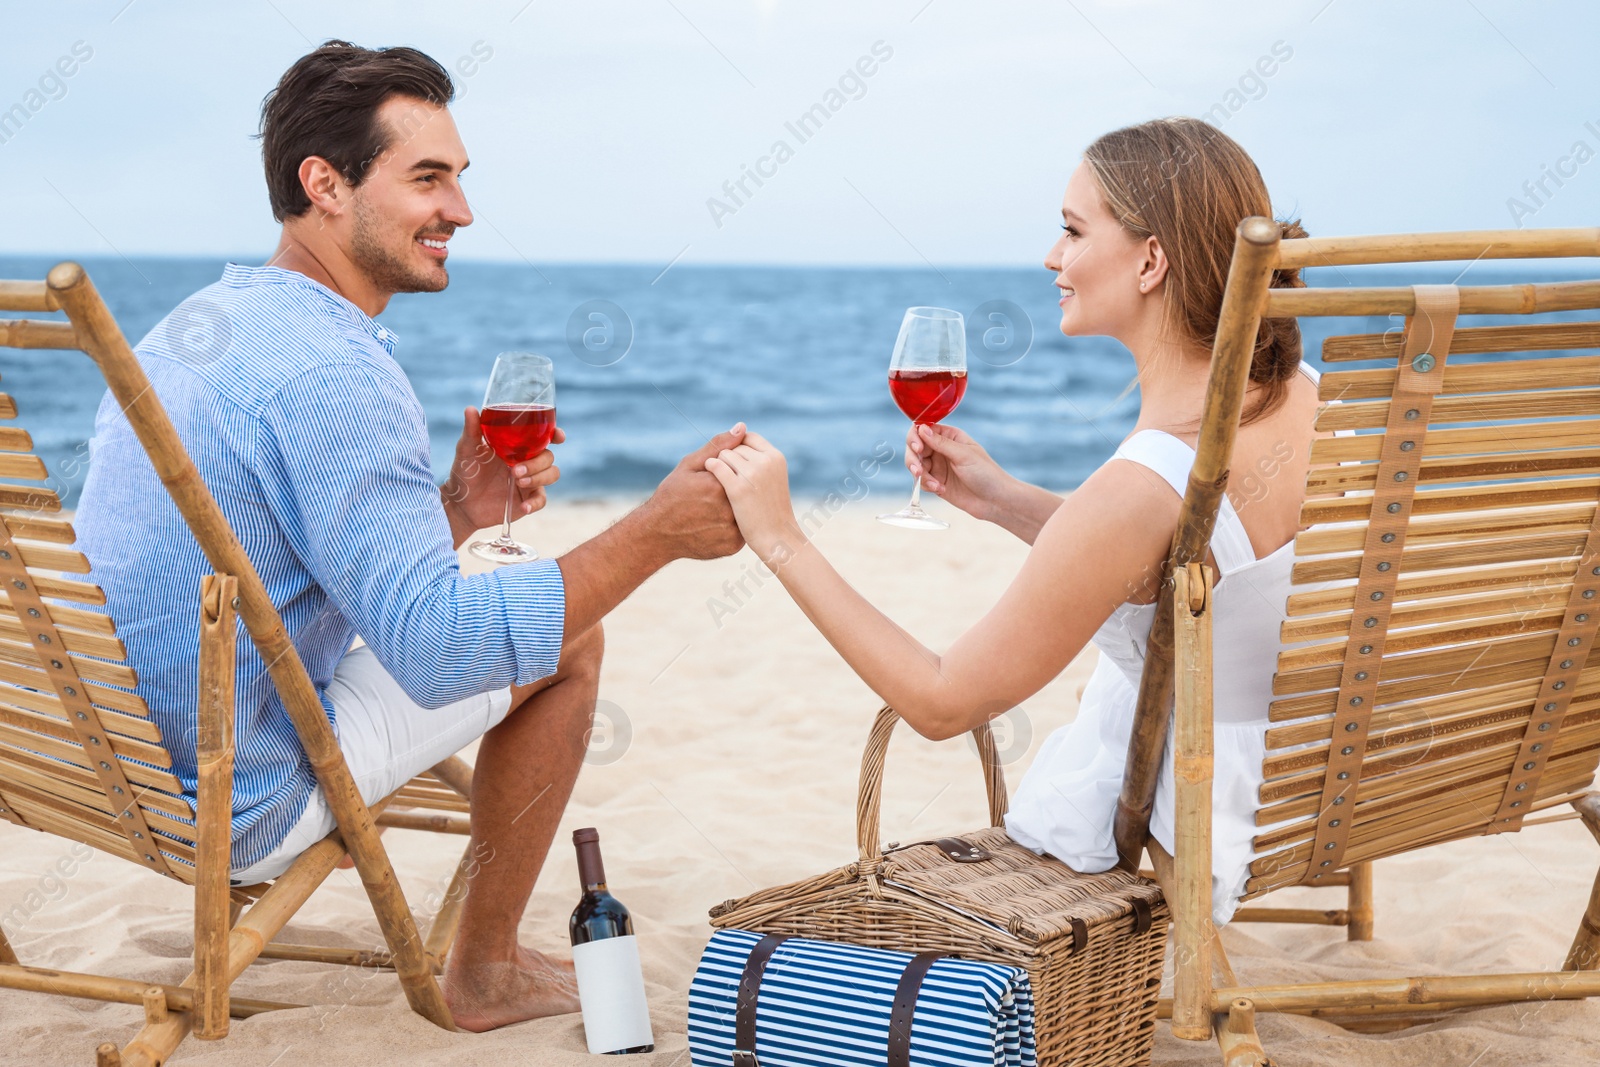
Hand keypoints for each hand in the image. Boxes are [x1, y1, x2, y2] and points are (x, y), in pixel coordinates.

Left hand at [441, 405, 563, 532]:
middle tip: (516, 470)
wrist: (461, 502)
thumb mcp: (467, 449)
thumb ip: (472, 431)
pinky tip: (523, 506)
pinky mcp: (527, 499)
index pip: (543, 437)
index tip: (557, 437)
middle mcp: (527, 461)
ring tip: (518, 481)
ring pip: (552, 474)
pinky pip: (542, 500)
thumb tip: (470, 408)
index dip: (555, 435)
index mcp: (517, 446)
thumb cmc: (465, 471)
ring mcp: (529, 481)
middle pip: (548, 457)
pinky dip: (535, 503)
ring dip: (539, 477)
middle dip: (537, 463)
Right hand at [637, 425, 748, 560]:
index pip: (742, 471)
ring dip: (738, 508)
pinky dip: (733, 525)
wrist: (657, 534)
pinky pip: (742, 530)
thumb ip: (719, 446)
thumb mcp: (690, 465)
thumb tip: (742, 427)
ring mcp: (732, 531)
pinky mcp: (733, 546)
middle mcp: (730, 509)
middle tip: (713, 498)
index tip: (714, 481)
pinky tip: (716, 523)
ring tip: (714, 510)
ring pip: (746, 511)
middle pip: (745, 492)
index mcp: (721, 485)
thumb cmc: (672, 495)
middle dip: (735, 491)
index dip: (731, 473)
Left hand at [703, 428, 803, 564]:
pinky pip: (716, 466)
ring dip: (719, 465)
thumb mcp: (771, 477)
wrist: (776, 537)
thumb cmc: (772, 509)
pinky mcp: (738, 488)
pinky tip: (708, 477)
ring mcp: (752, 474)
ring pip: (724, 455)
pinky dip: (710, 468)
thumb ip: (757, 454)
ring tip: (723, 483)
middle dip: (729, 459)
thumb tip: (740, 426)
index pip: (749, 437)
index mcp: (775, 457)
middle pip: (735, 446)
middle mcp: (766, 461)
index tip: (736, 465)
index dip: (739, 448)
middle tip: (732, 478)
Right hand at [905, 422, 1009, 522]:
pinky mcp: (936, 483)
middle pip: (915, 448)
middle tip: (917, 470)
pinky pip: (922, 481)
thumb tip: (921, 428)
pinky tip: (940, 489)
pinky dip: (927, 485)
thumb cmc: (986, 473)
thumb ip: (941, 443)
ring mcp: (938, 467)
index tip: (918, 448)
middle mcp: (941, 449)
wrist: (996, 501)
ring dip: (920, 475)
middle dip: (913, 459)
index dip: (916, 437)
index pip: (924, 430)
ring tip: (934, 484)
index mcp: (950, 437)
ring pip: (916, 465)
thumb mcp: (963, 455)